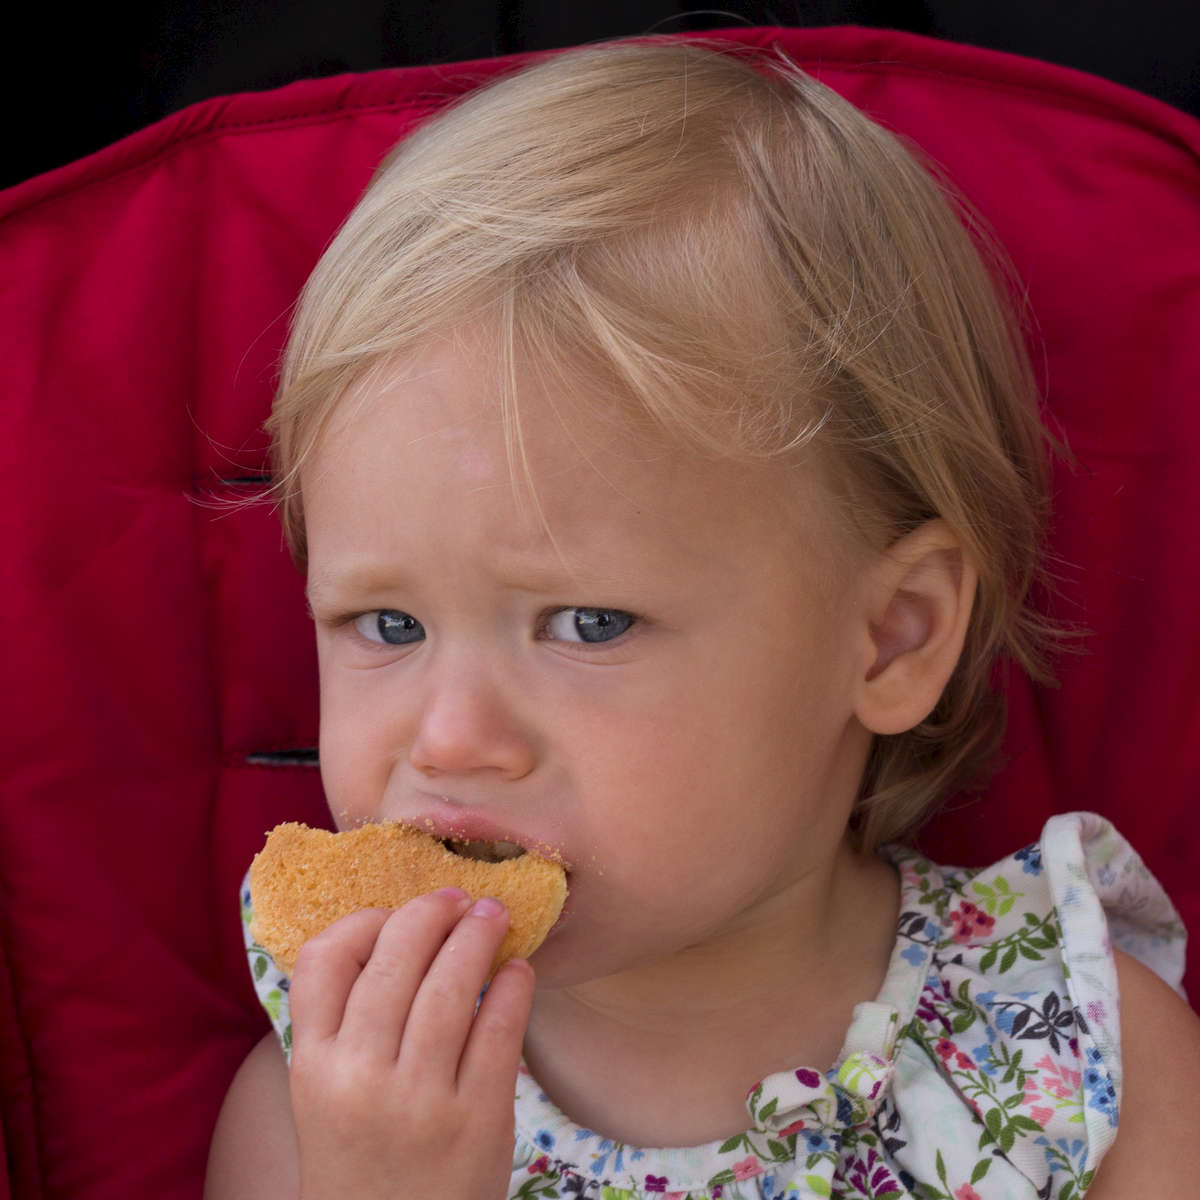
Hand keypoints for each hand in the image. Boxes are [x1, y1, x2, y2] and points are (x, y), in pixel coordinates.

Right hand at [287, 889, 534, 1199]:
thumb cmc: (363, 1158)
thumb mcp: (324, 1096)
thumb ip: (347, 1025)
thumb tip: (403, 932)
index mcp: (312, 1066)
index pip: (322, 960)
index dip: (363, 921)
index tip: (394, 914)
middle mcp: (359, 1077)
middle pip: (395, 959)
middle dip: (432, 913)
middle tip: (459, 896)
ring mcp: (419, 1100)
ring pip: (450, 987)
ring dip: (477, 937)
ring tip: (494, 918)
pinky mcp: (477, 1120)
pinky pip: (498, 1032)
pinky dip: (513, 989)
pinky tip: (519, 972)